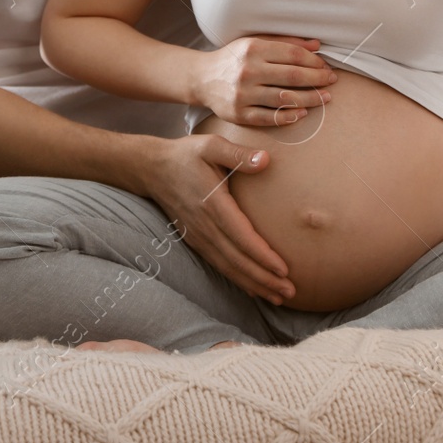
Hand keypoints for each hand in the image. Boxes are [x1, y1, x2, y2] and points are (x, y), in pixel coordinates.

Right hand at [143, 134, 295, 303]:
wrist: (152, 169)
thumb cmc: (186, 155)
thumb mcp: (211, 145)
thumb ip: (238, 154)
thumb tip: (266, 160)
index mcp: (212, 204)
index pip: (241, 236)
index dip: (262, 255)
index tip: (284, 269)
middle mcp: (205, 226)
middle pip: (237, 260)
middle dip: (264, 278)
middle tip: (290, 291)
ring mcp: (198, 236)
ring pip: (228, 267)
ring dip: (254, 284)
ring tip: (278, 297)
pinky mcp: (195, 240)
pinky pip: (219, 265)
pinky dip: (238, 280)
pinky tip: (254, 289)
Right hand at [189, 35, 334, 125]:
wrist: (202, 79)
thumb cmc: (233, 59)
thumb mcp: (254, 43)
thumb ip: (285, 42)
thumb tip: (316, 45)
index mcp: (253, 49)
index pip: (293, 55)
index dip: (314, 61)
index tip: (325, 66)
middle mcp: (248, 71)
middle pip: (293, 76)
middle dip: (318, 79)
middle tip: (332, 81)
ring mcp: (243, 94)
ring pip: (285, 99)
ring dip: (310, 99)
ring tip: (325, 98)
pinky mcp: (240, 114)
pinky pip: (270, 118)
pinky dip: (289, 116)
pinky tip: (303, 113)